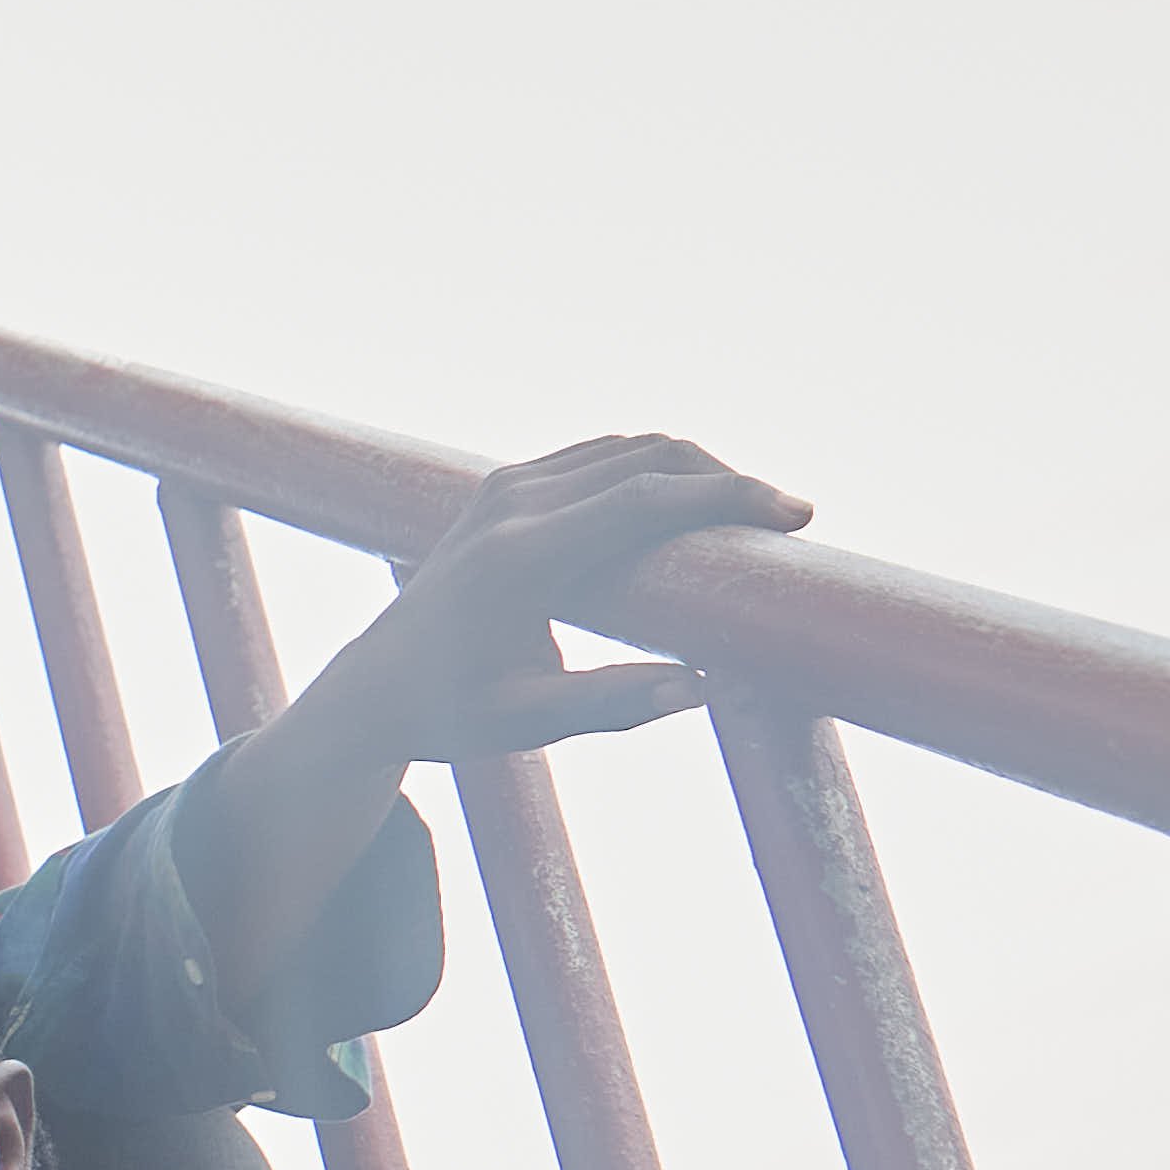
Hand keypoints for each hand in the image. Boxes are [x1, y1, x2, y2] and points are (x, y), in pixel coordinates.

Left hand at [286, 434, 811, 773]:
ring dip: (693, 470)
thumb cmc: (450, 713)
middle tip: (786, 520)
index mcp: (520, 557)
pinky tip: (690, 510)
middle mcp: (512, 505)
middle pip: (647, 457)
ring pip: (626, 448)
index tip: (795, 516)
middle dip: (726, 478)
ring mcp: (505, 488)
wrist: (374, 688)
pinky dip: (653, 471)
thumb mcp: (528, 721)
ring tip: (747, 519)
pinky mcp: (505, 488)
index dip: (728, 497)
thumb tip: (705, 686)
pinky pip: (598, 458)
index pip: (644, 500)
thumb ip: (612, 704)